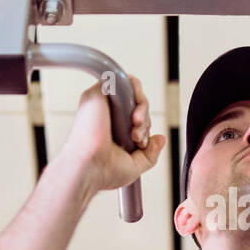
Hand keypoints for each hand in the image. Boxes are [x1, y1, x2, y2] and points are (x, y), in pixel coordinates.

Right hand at [59, 74, 165, 193]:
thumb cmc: (104, 172)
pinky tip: (134, 112)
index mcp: (111, 131)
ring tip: (137, 126)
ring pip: (131, 93)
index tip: (141, 144)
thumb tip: (161, 139)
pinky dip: (135, 90)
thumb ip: (150, 153)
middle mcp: (104, 116)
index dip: (144, 128)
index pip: (135, 119)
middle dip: (145, 121)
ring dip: (142, 108)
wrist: (88, 167)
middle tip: (138, 137)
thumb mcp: (135, 166)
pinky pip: (120, 78)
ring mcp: (100, 104)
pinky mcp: (97, 93)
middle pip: (136, 105)